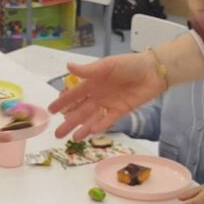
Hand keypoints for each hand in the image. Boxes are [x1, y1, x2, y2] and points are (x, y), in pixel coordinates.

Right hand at [49, 53, 165, 138]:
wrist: (153, 71)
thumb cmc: (129, 64)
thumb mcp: (107, 65)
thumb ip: (88, 70)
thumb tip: (68, 66)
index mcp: (92, 83)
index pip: (73, 95)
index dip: (62, 102)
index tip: (51, 111)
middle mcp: (97, 95)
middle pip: (79, 111)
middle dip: (68, 122)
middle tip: (57, 134)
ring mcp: (108, 105)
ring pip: (91, 119)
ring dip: (81, 128)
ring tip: (72, 138)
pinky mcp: (120, 111)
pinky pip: (107, 121)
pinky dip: (99, 126)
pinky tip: (90, 132)